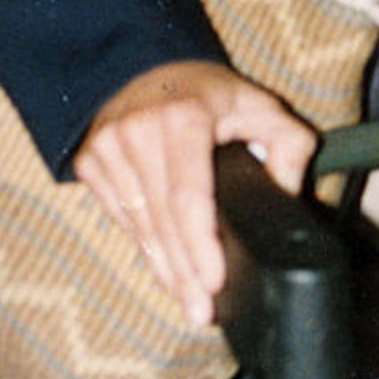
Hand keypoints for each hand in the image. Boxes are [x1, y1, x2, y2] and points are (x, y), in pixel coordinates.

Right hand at [74, 61, 315, 328]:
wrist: (144, 66)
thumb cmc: (208, 91)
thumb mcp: (259, 103)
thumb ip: (288, 143)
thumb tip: (287, 191)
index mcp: (182, 117)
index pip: (188, 194)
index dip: (199, 242)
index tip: (214, 281)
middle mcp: (137, 132)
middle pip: (163, 220)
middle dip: (185, 272)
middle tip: (203, 313)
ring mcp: (107, 149)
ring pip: (139, 226)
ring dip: (165, 268)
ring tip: (189, 303)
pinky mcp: (90, 163)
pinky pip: (122, 218)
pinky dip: (145, 247)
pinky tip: (166, 271)